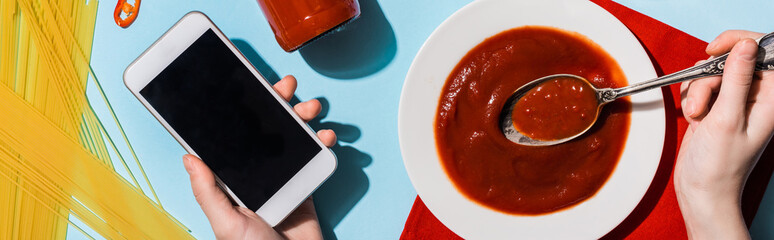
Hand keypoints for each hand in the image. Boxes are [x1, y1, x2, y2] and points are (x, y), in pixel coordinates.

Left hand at [182, 75, 336, 239]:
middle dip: (276, 102)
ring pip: (292, 135)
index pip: (232, 136)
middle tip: (285, 87)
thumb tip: (188, 157)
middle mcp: (256, 172)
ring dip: (302, 116)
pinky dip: (323, 141)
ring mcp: (281, 176)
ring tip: (310, 109)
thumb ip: (208, 191)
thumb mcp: (226, 223)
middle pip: (265, 127)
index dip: (239, 109)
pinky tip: (326, 136)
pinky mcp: (305, 183)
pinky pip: (314, 155)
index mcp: (232, 178)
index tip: (244, 84)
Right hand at [677, 30, 773, 238]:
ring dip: (697, 90)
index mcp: (770, 99)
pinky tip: (694, 117)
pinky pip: (700, 86)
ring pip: (711, 73)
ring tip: (698, 114)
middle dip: (709, 76)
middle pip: (732, 61)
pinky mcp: (716, 107)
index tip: (717, 50)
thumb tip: (746, 47)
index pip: (765, 53)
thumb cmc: (720, 166)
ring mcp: (734, 102)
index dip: (741, 44)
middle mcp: (755, 98)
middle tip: (705, 98)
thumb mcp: (727, 118)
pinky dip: (691, 97)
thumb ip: (737, 79)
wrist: (701, 191)